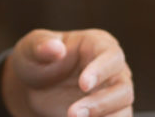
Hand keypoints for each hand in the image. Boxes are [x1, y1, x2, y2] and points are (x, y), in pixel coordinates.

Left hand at [1, 29, 133, 116]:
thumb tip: (56, 48)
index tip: (83, 85)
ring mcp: (114, 93)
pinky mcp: (110, 113)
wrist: (34, 88)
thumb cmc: (36, 60)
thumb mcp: (30, 49)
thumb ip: (41, 46)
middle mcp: (113, 69)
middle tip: (72, 113)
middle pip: (122, 86)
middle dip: (100, 102)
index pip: (111, 55)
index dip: (101, 70)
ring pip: (123, 108)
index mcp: (97, 44)